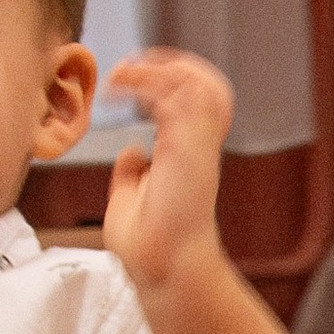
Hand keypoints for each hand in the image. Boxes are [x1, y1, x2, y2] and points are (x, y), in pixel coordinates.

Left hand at [102, 49, 231, 300]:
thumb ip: (131, 173)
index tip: (134, 78)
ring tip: (125, 72)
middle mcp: (199, 147)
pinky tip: (122, 86)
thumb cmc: (150, 246)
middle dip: (173, 65)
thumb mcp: (131, 199)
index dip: (172, 81)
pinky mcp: (186, 148)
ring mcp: (196, 146)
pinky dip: (147, 83)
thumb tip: (130, 152)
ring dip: (160, 69)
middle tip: (131, 65)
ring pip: (201, 83)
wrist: (162, 268)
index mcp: (191, 155)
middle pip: (210, 85)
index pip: (198, 101)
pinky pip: (176, 97)